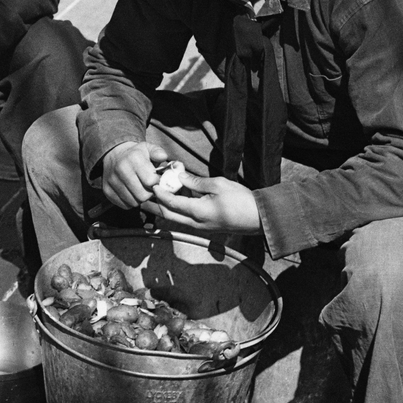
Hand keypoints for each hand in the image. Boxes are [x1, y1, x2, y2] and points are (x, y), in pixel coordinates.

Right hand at [102, 141, 169, 208]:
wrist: (114, 154)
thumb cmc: (136, 154)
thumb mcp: (148, 148)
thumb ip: (158, 152)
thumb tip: (163, 157)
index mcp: (134, 158)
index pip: (151, 182)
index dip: (156, 183)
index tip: (155, 179)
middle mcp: (121, 169)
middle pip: (143, 195)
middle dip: (149, 193)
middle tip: (148, 187)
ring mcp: (112, 181)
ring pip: (134, 202)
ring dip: (140, 198)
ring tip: (140, 189)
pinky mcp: (107, 190)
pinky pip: (124, 205)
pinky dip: (130, 202)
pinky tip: (131, 192)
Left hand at [143, 174, 262, 233]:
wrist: (259, 218)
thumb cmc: (241, 200)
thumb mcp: (218, 184)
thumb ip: (196, 182)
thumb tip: (179, 176)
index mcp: (198, 212)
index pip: (171, 203)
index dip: (159, 193)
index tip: (151, 183)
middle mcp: (196, 223)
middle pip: (168, 215)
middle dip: (154, 205)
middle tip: (142, 195)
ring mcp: (200, 226)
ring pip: (175, 218)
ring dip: (164, 207)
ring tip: (153, 197)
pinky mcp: (205, 226)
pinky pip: (185, 218)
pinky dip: (176, 209)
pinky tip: (174, 198)